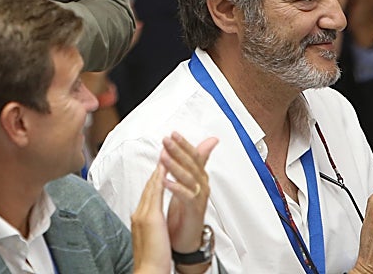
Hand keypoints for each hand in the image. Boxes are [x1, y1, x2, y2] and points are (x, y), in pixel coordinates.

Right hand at [130, 160, 172, 273]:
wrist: (148, 270)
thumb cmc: (151, 261)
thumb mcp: (149, 238)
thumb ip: (149, 226)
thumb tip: (151, 223)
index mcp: (140, 218)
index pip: (148, 194)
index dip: (154, 179)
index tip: (160, 167)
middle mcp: (140, 213)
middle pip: (149, 186)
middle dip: (156, 170)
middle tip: (163, 153)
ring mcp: (143, 214)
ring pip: (152, 186)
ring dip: (158, 170)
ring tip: (165, 155)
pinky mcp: (150, 217)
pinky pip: (156, 194)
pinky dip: (160, 180)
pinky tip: (164, 170)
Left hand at [162, 133, 217, 264]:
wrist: (186, 238)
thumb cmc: (185, 209)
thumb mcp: (188, 181)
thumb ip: (192, 161)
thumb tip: (209, 141)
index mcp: (199, 177)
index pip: (193, 156)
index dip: (183, 145)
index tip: (173, 134)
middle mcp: (201, 185)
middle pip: (191, 164)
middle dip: (178, 151)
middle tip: (166, 140)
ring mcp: (198, 198)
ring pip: (189, 178)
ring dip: (175, 166)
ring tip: (163, 157)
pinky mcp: (194, 211)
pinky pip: (186, 197)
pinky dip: (176, 188)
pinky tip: (166, 181)